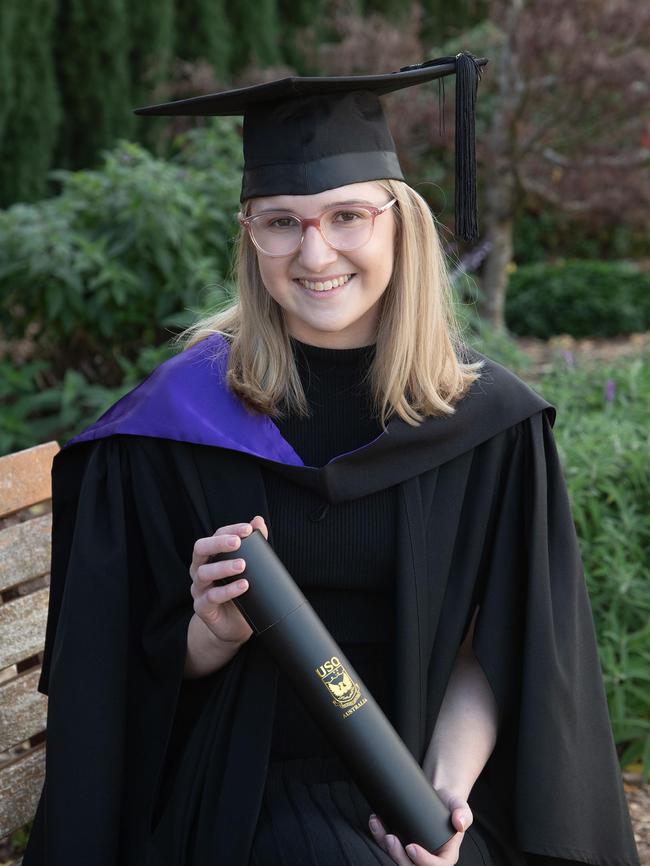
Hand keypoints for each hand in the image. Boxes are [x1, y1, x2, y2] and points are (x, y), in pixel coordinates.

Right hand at [189, 516, 267, 644]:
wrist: (234, 625)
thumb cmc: (240, 592)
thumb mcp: (249, 568)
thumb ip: (254, 545)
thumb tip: (258, 521)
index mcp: (209, 556)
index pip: (215, 536)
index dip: (230, 530)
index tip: (248, 529)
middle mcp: (200, 569)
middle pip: (200, 549)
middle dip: (219, 543)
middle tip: (238, 542)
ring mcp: (198, 588)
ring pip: (204, 573)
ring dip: (223, 567)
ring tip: (243, 565)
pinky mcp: (202, 607)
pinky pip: (211, 597)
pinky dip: (228, 591)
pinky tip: (243, 586)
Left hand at [368, 788, 472, 864]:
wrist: (439, 794)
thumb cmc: (451, 804)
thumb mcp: (460, 806)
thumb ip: (463, 813)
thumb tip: (459, 823)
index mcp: (445, 855)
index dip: (423, 861)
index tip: (411, 847)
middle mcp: (429, 857)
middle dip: (398, 857)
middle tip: (391, 839)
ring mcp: (414, 851)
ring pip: (398, 859)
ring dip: (385, 847)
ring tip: (379, 828)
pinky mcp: (403, 842)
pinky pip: (390, 847)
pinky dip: (380, 836)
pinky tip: (376, 823)